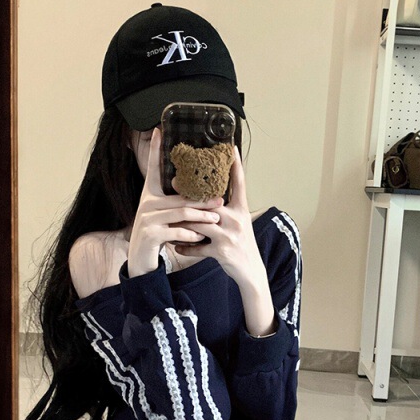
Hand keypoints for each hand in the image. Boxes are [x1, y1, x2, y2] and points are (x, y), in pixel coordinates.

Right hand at [128, 127, 223, 276]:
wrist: (140, 260)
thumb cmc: (157, 236)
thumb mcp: (164, 216)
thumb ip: (175, 204)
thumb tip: (198, 193)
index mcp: (149, 196)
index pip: (152, 169)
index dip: (154, 150)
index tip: (158, 131)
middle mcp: (146, 204)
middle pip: (180, 197)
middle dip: (202, 199)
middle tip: (221, 200)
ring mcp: (147, 219)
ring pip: (181, 213)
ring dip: (201, 217)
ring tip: (216, 219)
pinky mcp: (150, 235)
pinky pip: (176, 231)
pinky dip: (190, 235)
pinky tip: (200, 237)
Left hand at [174, 145, 264, 286]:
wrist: (251, 271)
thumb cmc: (242, 245)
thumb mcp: (240, 224)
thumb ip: (226, 210)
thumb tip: (209, 197)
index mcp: (241, 210)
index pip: (239, 184)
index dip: (236, 165)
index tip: (231, 148)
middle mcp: (236, 220)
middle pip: (210, 202)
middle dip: (190, 194)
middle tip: (173, 182)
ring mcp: (228, 236)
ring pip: (199, 223)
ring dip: (182, 222)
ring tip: (168, 218)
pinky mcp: (221, 252)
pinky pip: (198, 247)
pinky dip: (186, 247)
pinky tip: (176, 246)